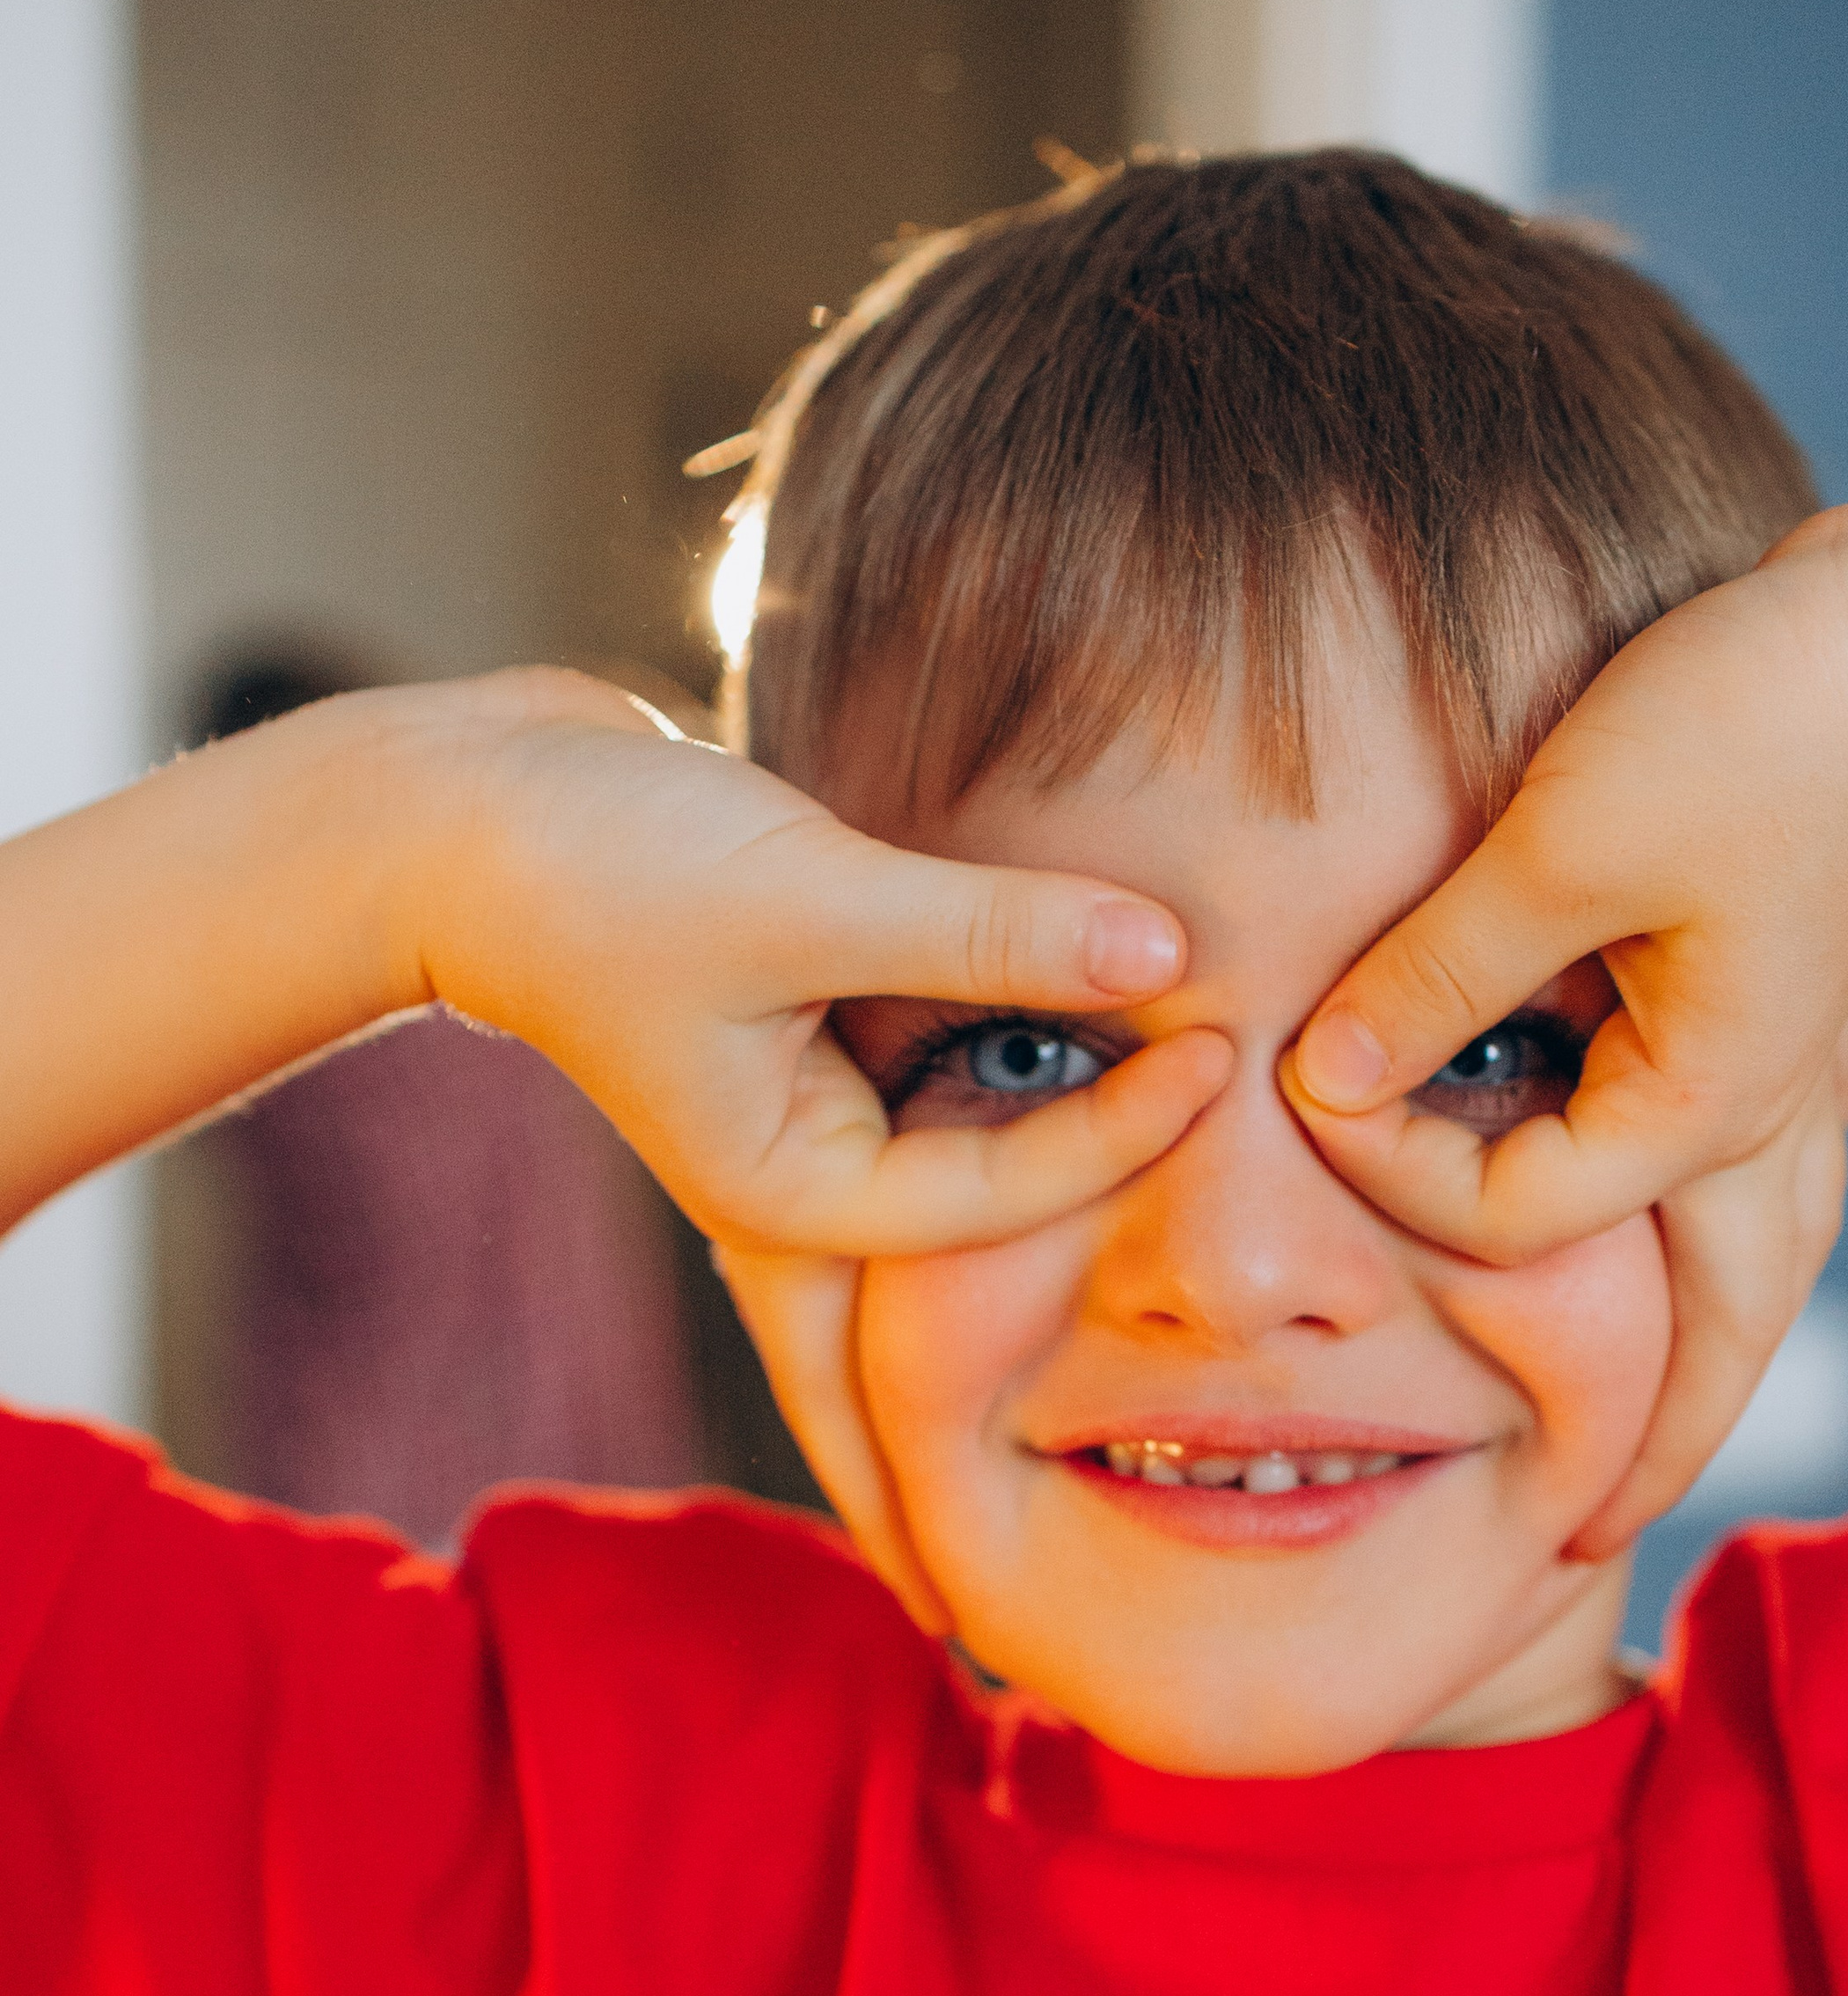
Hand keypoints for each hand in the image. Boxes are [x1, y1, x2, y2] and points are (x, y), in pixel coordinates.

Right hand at [407, 670, 1228, 1259]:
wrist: (456, 802)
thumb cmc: (599, 865)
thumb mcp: (809, 898)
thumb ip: (990, 931)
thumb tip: (1168, 948)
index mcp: (794, 1190)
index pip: (1002, 1193)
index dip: (1125, 1128)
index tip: (1221, 1046)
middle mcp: (812, 1161)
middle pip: (1001, 1183)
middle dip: (1112, 1140)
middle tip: (1244, 1095)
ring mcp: (814, 1085)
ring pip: (982, 1096)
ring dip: (1079, 1063)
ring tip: (1205, 1026)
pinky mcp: (819, 1002)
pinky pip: (946, 1019)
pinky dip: (1019, 993)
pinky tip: (1107, 968)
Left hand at [1277, 495, 1847, 1538]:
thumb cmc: (1754, 730)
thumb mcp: (1559, 850)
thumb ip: (1436, 977)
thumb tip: (1322, 1075)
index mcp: (1706, 1111)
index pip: (1519, 1220)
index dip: (1400, 1175)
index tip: (1316, 1090)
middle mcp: (1767, 1120)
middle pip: (1715, 1341)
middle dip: (1649, 1449)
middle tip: (1582, 1540)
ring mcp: (1801, 1074)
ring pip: (1755, 1269)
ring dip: (1695, 1361)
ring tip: (1639, 1441)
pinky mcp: (1798, 1015)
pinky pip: (1751, 1183)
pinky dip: (1706, 1246)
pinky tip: (1659, 1248)